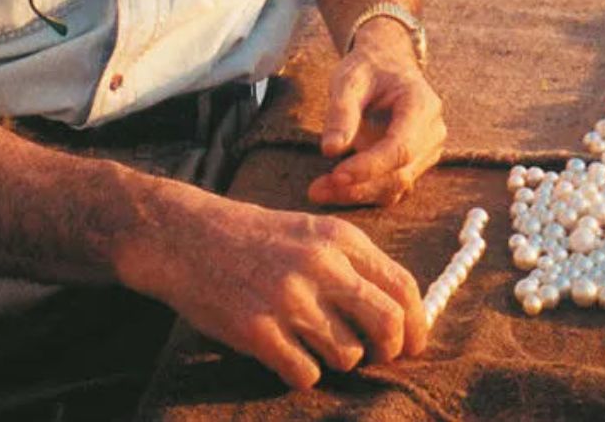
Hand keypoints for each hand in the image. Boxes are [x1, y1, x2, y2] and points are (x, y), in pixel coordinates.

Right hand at [116, 186, 426, 388]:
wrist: (186, 236)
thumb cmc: (253, 238)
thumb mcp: (309, 231)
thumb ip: (351, 264)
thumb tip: (400, 317)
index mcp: (338, 237)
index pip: (403, 286)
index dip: (417, 324)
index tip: (413, 344)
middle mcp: (321, 265)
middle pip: (388, 326)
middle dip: (387, 350)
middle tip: (371, 355)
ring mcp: (290, 299)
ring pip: (348, 356)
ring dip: (335, 359)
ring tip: (308, 340)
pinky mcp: (261, 331)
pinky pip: (306, 374)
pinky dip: (299, 371)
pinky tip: (281, 350)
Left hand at [308, 16, 445, 206]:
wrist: (386, 64)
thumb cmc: (368, 69)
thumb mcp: (349, 80)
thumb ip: (341, 112)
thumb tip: (330, 150)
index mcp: (422, 105)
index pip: (401, 147)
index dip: (370, 166)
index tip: (336, 175)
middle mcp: (432, 133)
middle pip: (400, 173)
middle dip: (358, 186)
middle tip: (317, 191)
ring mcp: (427, 152)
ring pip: (396, 186)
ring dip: (357, 194)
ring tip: (319, 191)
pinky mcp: (414, 165)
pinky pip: (391, 187)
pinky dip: (362, 192)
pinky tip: (333, 189)